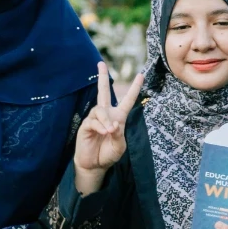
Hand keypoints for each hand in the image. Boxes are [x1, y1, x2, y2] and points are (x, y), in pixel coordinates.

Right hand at [74, 62, 144, 192]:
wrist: (95, 165)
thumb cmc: (109, 154)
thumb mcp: (120, 146)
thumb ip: (119, 134)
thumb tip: (113, 123)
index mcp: (118, 117)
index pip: (127, 100)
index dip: (134, 88)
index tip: (140, 75)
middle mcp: (106, 115)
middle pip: (103, 92)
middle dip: (101, 77)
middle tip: (101, 63)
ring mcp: (95, 119)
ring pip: (100, 110)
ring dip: (106, 120)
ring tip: (109, 132)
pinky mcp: (86, 125)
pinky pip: (93, 120)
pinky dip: (100, 126)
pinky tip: (104, 132)